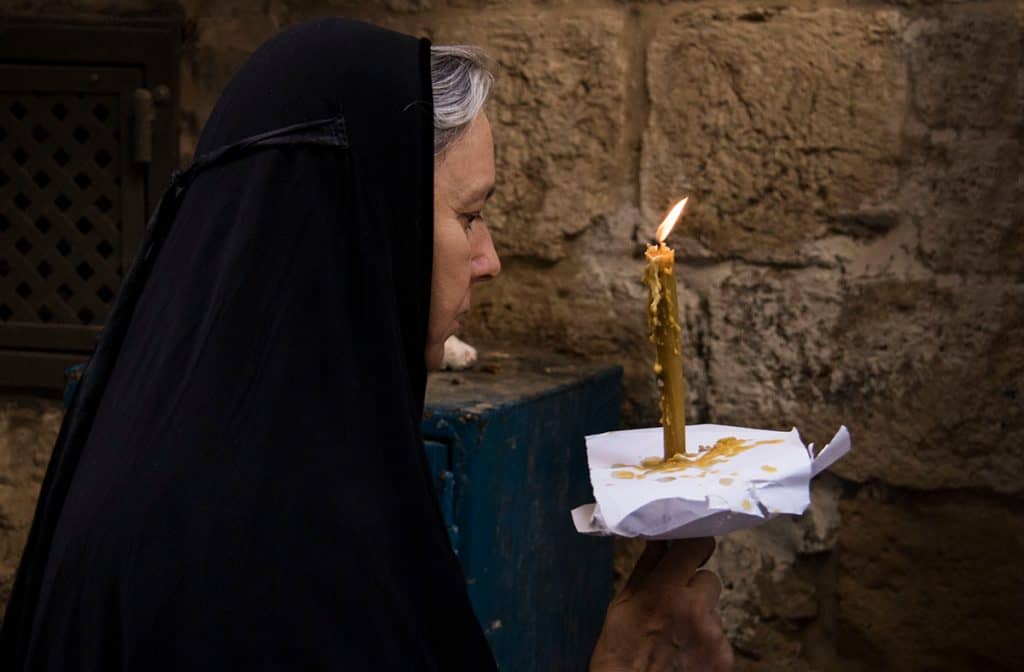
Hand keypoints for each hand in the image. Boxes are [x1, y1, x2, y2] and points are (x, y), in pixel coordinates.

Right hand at [590, 538, 732, 671]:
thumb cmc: (619, 652)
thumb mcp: (623, 603)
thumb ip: (647, 568)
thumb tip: (659, 539)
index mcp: (665, 590)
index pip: (696, 546)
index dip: (694, 546)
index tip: (689, 551)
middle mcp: (694, 608)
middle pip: (710, 578)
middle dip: (694, 587)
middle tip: (674, 605)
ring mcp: (713, 634)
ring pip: (713, 609)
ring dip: (699, 616)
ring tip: (675, 635)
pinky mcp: (724, 657)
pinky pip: (719, 636)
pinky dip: (705, 642)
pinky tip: (685, 653)